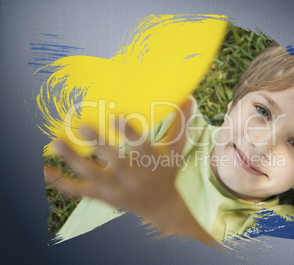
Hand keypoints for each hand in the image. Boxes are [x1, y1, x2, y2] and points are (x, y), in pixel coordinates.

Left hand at [44, 98, 216, 244]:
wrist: (160, 208)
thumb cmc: (166, 173)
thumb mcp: (175, 151)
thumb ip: (180, 125)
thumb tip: (190, 97)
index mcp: (151, 162)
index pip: (141, 146)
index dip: (128, 133)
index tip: (115, 117)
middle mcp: (133, 177)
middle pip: (115, 161)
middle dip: (99, 144)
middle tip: (82, 126)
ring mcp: (115, 189)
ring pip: (93, 175)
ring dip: (73, 160)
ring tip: (56, 143)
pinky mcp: (103, 197)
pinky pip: (79, 191)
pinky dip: (61, 181)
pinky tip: (45, 169)